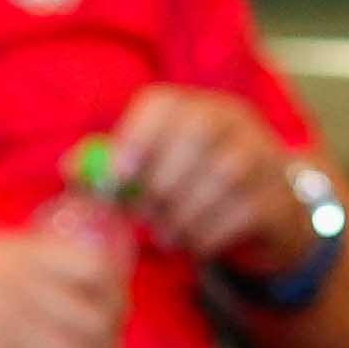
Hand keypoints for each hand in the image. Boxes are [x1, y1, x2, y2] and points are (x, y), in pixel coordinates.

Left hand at [74, 81, 318, 277]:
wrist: (269, 218)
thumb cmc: (198, 189)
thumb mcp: (160, 169)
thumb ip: (116, 166)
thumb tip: (71, 168)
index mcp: (198, 105)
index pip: (165, 104)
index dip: (137, 136)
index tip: (119, 176)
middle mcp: (236, 120)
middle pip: (196, 135)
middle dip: (160, 183)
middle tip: (143, 215)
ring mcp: (264, 156)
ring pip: (220, 177)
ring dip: (182, 215)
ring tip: (166, 234)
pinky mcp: (278, 196)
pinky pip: (238, 214)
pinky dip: (205, 236)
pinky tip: (193, 244)